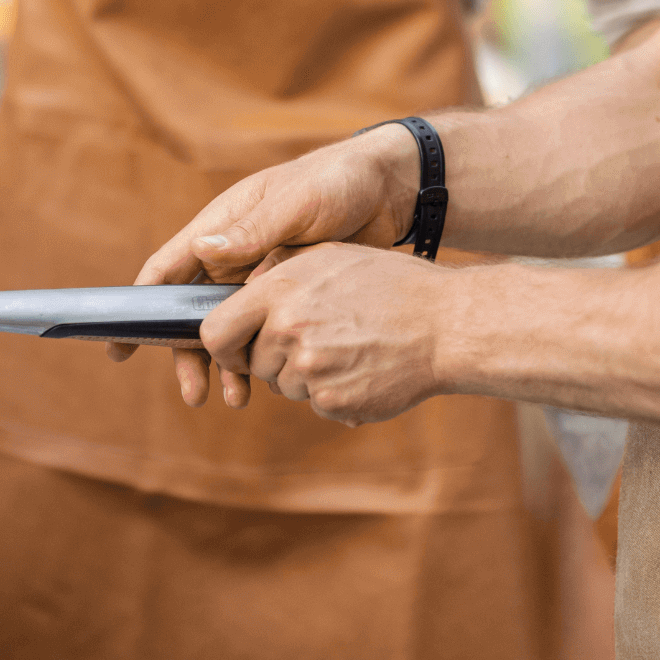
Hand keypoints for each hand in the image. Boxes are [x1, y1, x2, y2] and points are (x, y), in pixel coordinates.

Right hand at [107, 123, 422, 402]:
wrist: (392, 189)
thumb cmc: (338, 183)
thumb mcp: (297, 204)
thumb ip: (253, 231)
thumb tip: (201, 253)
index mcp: (223, 224)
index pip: (168, 268)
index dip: (138, 305)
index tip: (118, 344)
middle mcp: (233, 252)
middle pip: (192, 310)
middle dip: (188, 353)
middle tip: (194, 393)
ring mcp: (260, 274)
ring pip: (228, 327)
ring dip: (225, 364)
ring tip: (236, 400)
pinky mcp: (289, 293)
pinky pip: (262, 332)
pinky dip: (259, 359)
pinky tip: (267, 387)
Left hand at [193, 242, 451, 424]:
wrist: (444, 325)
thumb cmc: (390, 285)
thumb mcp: (330, 257)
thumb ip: (278, 275)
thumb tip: (238, 293)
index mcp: (281, 289)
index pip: (214, 332)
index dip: (221, 344)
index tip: (236, 347)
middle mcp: (289, 329)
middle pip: (252, 363)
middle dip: (272, 357)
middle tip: (315, 339)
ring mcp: (310, 369)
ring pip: (282, 385)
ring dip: (304, 374)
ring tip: (346, 346)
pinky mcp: (331, 400)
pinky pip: (314, 402)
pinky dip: (331, 391)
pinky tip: (361, 366)